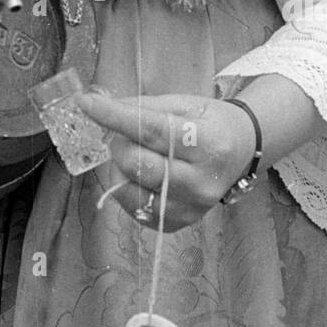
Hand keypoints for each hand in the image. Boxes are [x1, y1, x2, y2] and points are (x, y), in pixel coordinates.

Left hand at [77, 91, 257, 231]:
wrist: (240, 152)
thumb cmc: (210, 122)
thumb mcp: (184, 103)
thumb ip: (144, 107)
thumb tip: (101, 107)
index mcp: (209, 143)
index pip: (154, 131)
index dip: (115, 116)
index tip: (86, 103)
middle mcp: (202, 182)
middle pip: (139, 164)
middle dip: (121, 143)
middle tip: (126, 133)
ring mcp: (191, 208)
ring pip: (132, 189)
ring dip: (121, 166)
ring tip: (136, 152)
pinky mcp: (178, 224)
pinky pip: (135, 209)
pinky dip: (127, 187)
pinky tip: (140, 174)